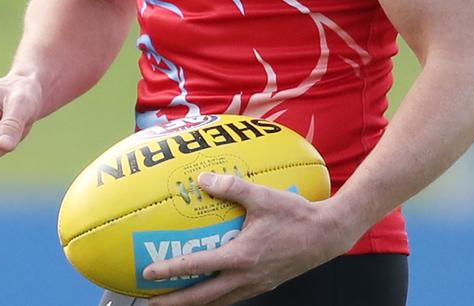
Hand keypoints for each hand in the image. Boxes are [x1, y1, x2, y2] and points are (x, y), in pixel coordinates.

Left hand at [144, 173, 345, 305]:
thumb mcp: (262, 196)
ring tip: (173, 302)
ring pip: (217, 303)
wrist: (325, 236)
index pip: (197, 267)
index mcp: (240, 257)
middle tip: (148, 302)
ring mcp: (254, 285)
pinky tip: (209, 290)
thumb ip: (232, 186)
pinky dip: (214, 299)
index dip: (170, 271)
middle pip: (202, 299)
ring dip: (193, 304)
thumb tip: (203, 179)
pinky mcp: (263, 285)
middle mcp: (244, 278)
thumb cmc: (295, 215)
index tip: (148, 273)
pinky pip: (232, 297)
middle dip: (174, 304)